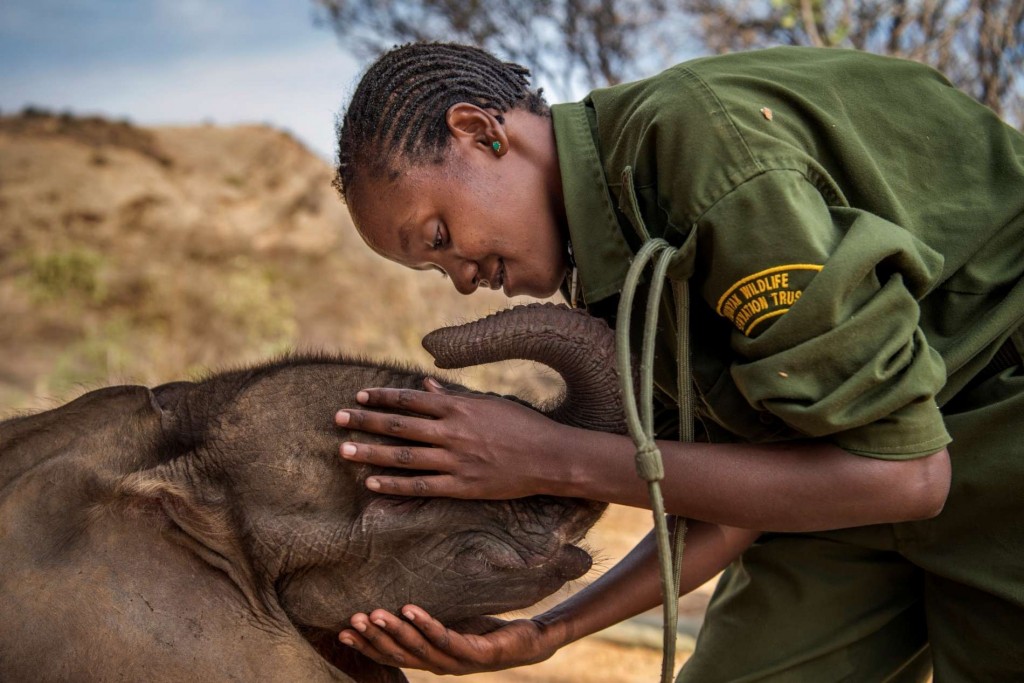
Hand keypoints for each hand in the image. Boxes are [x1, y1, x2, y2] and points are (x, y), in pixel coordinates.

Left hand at [336, 377, 571, 498]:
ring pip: (404, 456)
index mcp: (459, 408)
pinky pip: (421, 486)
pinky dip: (394, 484)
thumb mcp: (489, 403)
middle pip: (399, 426)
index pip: (411, 399)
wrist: (550, 457)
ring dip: (370, 452)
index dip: (382, 398)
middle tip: (337, 419)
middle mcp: (453, 432)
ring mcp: (456, 461)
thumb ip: (455, 397)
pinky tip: (372, 483)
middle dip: (365, 421)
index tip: (359, 396)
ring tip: (343, 449)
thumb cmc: (522, 426)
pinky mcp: (461, 486)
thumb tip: (426, 387)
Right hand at [338, 605, 560, 674]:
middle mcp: (440, 664)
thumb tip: (398, 592)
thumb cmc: (487, 629)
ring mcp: (458, 661)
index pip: (391, 656)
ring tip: (374, 613)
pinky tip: (410, 609)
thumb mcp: (452, 621)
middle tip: (352, 620)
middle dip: (374, 638)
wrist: (530, 642)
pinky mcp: (477, 653)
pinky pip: (446, 638)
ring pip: (419, 649)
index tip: (342, 630)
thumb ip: (427, 618)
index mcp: (430, 659)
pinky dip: (426, 624)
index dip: (366, 646)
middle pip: (399, 654)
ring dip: (394, 631)